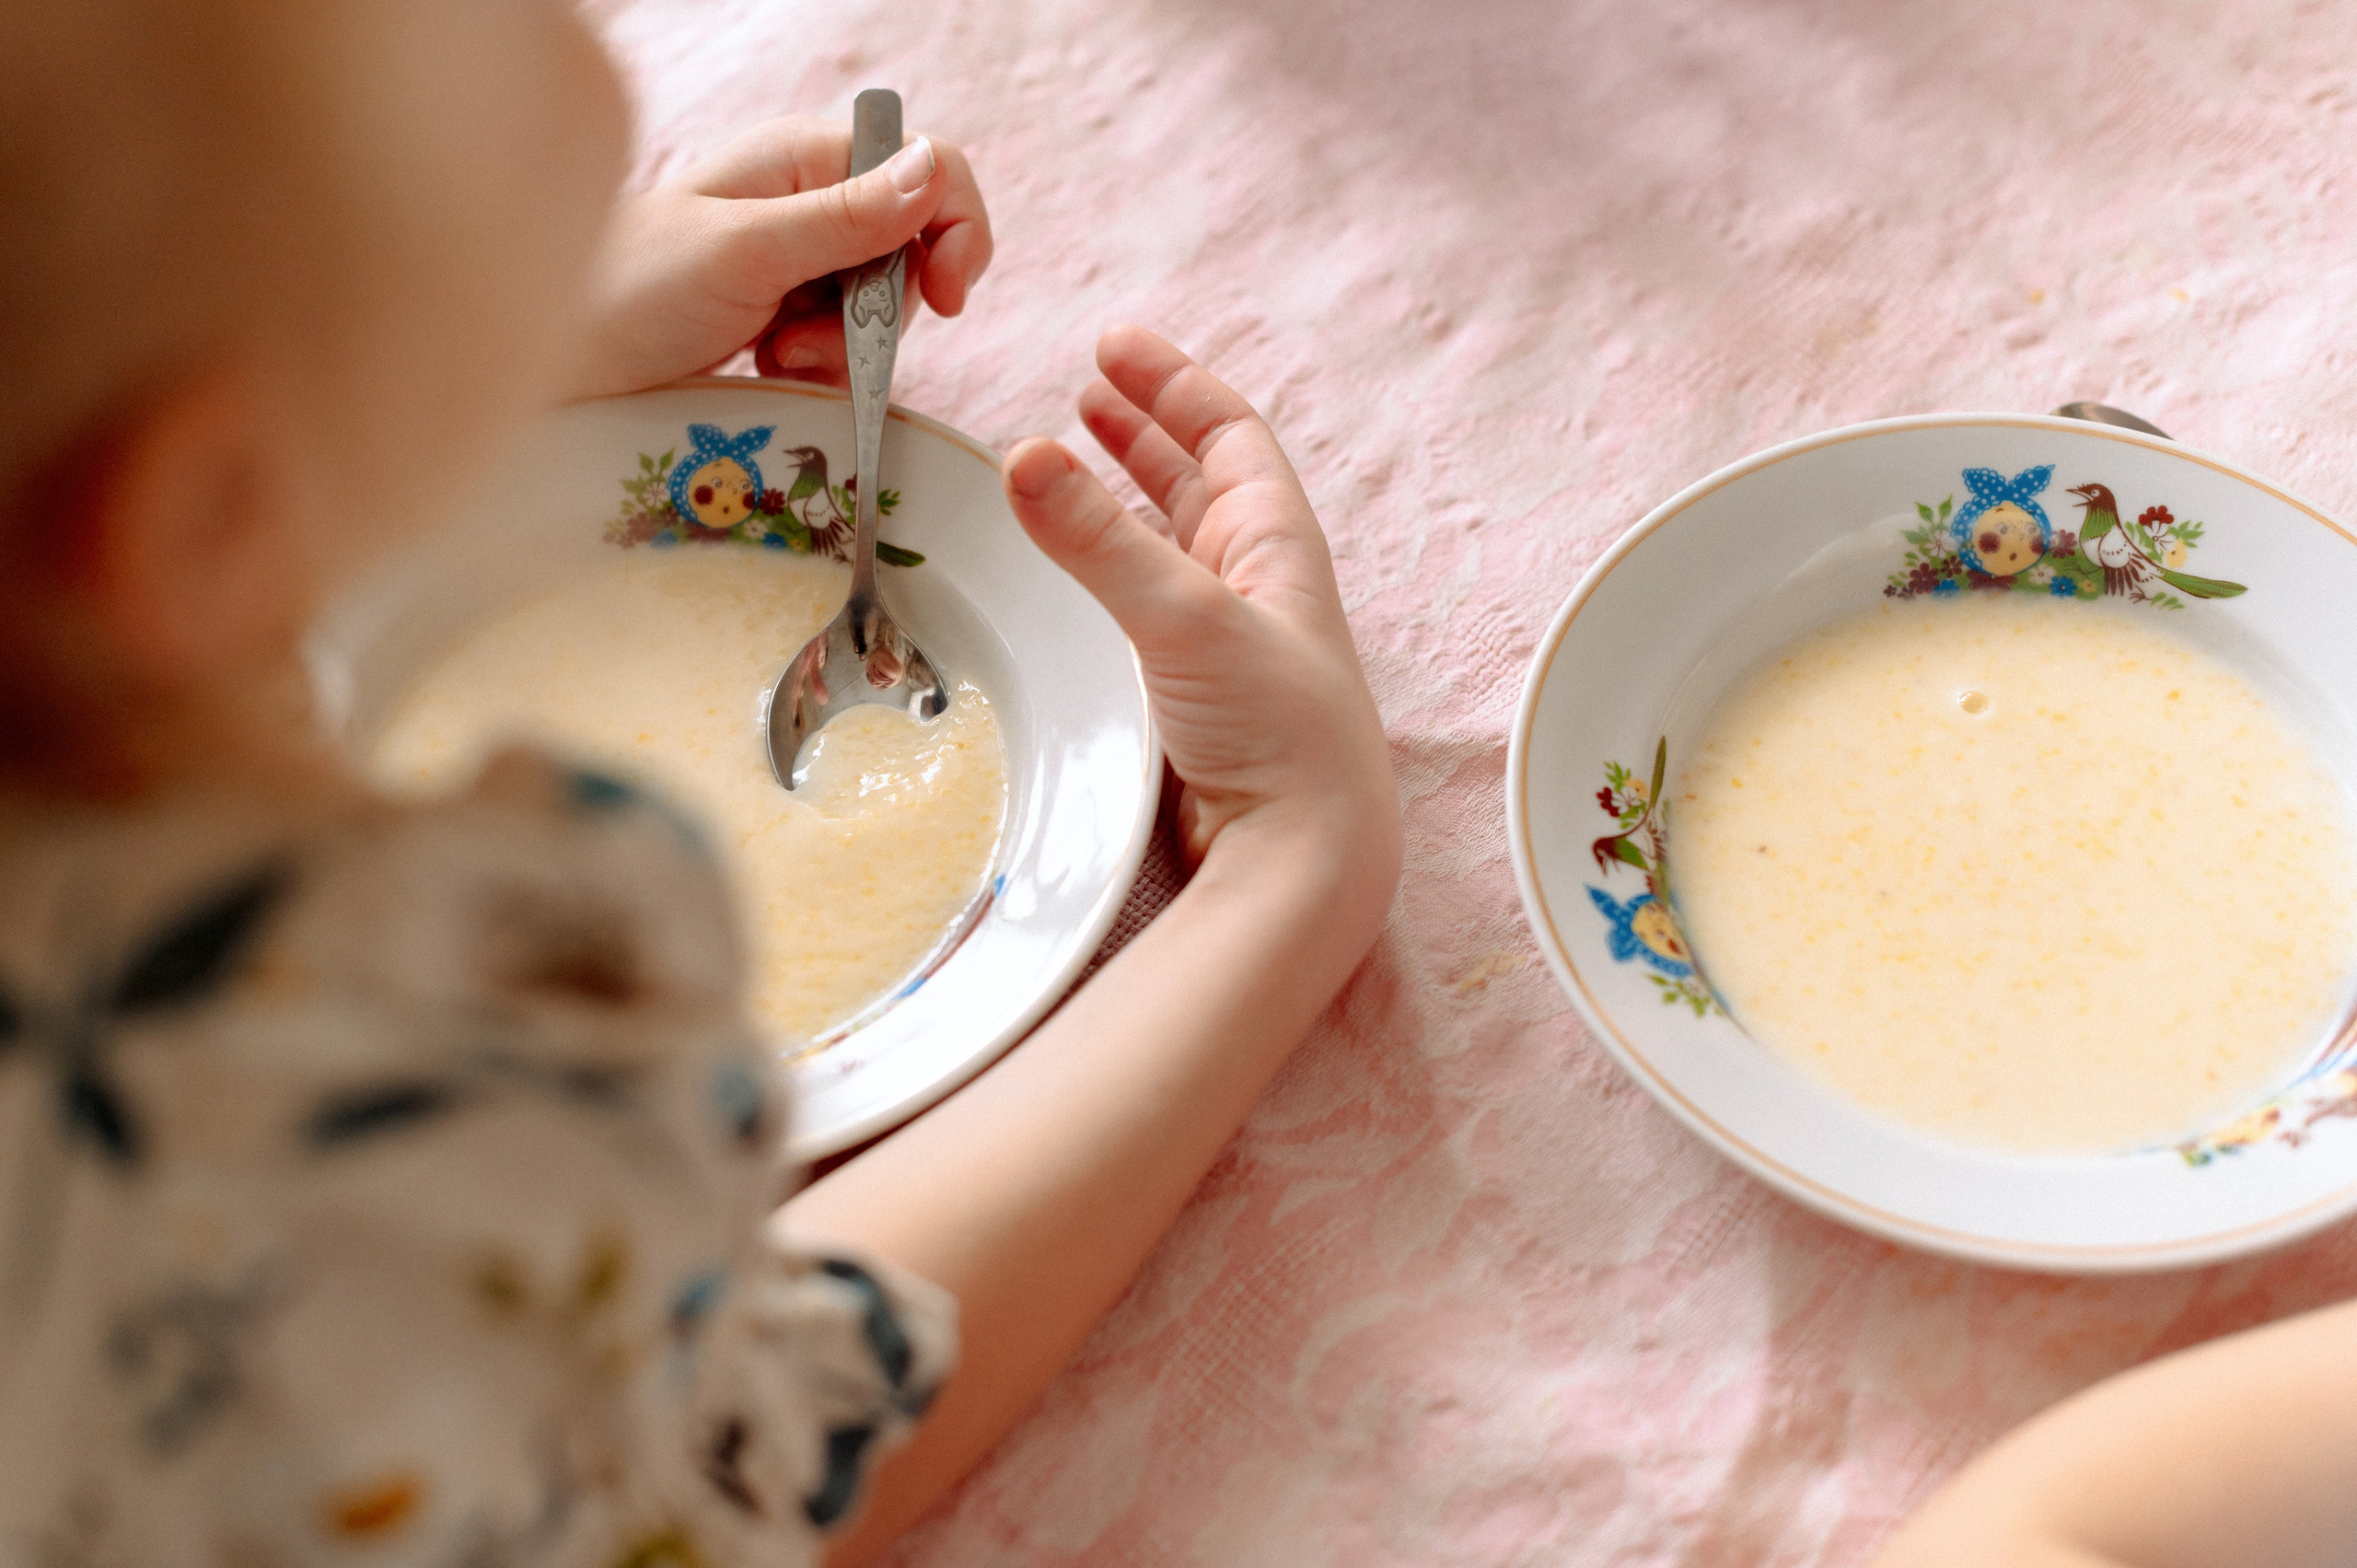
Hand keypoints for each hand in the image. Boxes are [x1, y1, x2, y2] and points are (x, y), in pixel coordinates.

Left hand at [576, 116, 991, 397]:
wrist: (560, 363)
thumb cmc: (629, 291)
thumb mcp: (746, 252)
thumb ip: (844, 218)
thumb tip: (934, 171)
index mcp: (806, 158)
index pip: (931, 169)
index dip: (956, 230)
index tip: (942, 299)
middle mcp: (811, 199)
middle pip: (915, 251)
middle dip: (882, 310)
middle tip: (810, 338)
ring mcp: (799, 258)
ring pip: (884, 308)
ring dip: (844, 346)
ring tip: (777, 356)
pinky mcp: (786, 312)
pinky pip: (848, 345)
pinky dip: (822, 368)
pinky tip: (770, 369)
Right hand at [1002, 328, 1399, 917]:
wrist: (1305, 861)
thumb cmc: (1278, 734)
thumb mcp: (1184, 616)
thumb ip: (1099, 541)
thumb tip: (1023, 455)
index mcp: (1277, 545)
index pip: (1229, 434)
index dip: (1172, 384)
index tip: (1112, 345)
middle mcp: (1256, 585)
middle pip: (1199, 482)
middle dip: (1144, 433)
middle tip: (1085, 392)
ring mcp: (1224, 644)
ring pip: (1169, 546)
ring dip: (1122, 500)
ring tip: (1070, 462)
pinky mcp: (1191, 701)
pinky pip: (1144, 611)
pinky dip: (1108, 575)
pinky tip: (1076, 574)